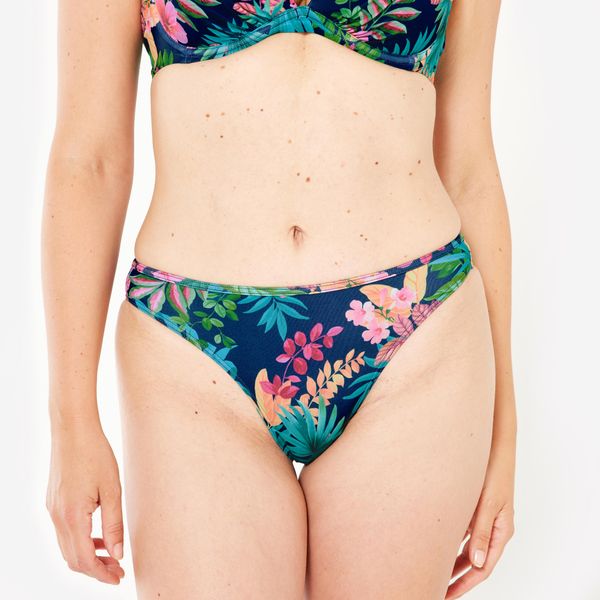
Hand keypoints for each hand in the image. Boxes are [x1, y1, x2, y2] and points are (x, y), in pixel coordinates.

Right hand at [46, 418, 124, 584]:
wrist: (73, 429)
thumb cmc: (96, 454)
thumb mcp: (112, 489)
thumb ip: (114, 524)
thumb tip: (118, 554)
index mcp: (72, 516)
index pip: (84, 559)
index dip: (101, 573)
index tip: (119, 578)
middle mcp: (57, 517)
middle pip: (72, 559)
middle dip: (95, 569)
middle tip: (118, 571)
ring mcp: (52, 509)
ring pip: (67, 547)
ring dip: (88, 556)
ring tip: (111, 556)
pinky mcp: (53, 502)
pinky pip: (64, 532)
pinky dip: (81, 541)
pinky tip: (98, 536)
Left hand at [445, 437, 515, 598]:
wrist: (494, 445)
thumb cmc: (494, 471)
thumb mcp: (488, 503)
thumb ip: (481, 532)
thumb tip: (476, 563)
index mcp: (501, 531)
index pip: (482, 568)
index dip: (464, 584)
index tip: (446, 594)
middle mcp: (494, 527)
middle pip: (475, 561)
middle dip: (457, 577)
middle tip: (436, 589)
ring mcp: (485, 517)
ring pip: (468, 547)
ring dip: (453, 561)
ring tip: (434, 572)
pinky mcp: (476, 507)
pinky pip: (464, 531)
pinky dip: (452, 542)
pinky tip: (436, 545)